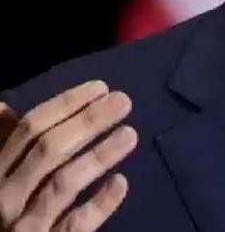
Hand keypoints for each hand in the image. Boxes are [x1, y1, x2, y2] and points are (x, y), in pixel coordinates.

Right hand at [0, 80, 136, 230]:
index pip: (30, 129)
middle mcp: (6, 196)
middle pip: (49, 150)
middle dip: (88, 120)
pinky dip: (98, 203)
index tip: (101, 88)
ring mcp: (25, 225)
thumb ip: (7, 147)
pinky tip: (121, 182)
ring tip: (131, 134)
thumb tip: (4, 107)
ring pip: (63, 184)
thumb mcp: (0, 178)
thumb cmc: (7, 213)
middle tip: (124, 101)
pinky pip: (74, 225)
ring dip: (99, 155)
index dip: (66, 104)